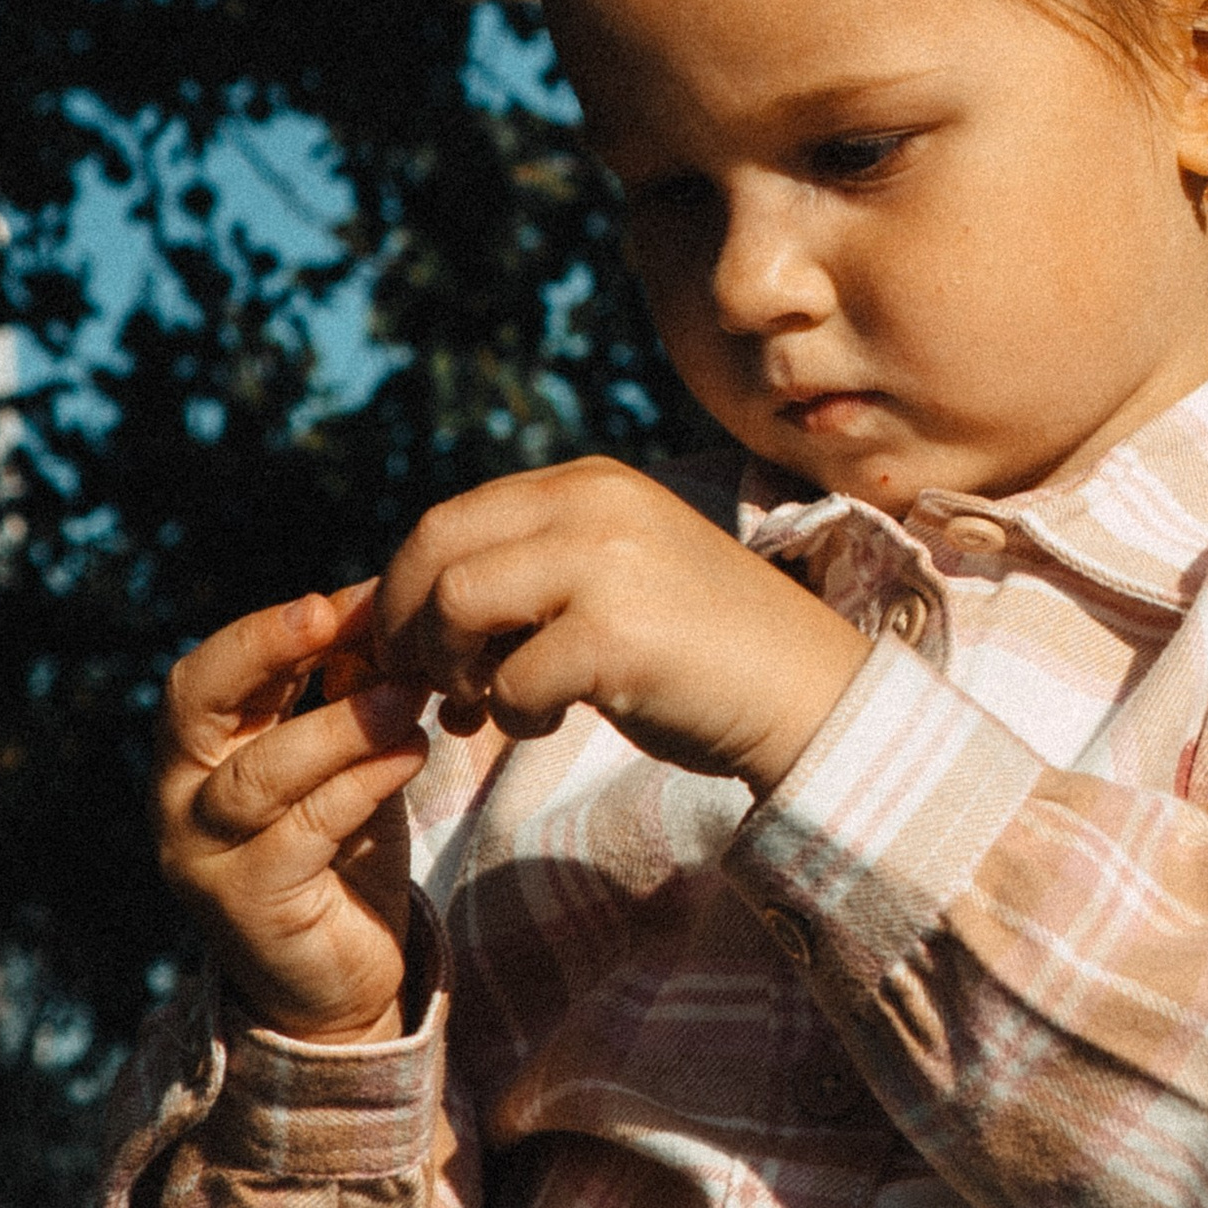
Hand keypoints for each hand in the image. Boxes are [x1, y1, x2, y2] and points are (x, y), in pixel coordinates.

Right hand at [155, 582, 429, 1044]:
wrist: (337, 984)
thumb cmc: (337, 852)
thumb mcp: (340, 760)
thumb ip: (345, 694)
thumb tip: (383, 606)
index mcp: (194, 755)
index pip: (207, 673)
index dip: (271, 629)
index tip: (350, 597)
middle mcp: (179, 800)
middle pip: (196, 704)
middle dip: (265, 650)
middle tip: (337, 616)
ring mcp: (205, 856)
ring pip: (260, 772)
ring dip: (340, 724)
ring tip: (411, 691)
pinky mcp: (250, 904)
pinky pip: (306, 829)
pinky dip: (363, 783)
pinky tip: (414, 751)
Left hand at [366, 457, 868, 794]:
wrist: (807, 693)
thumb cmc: (699, 648)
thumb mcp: (612, 572)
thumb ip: (530, 568)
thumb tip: (410, 613)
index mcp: (589, 485)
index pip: (448, 520)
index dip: (399, 590)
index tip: (400, 651)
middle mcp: (594, 507)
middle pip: (435, 550)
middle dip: (405, 626)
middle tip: (418, 684)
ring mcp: (607, 565)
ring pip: (456, 604)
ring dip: (453, 668)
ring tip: (485, 704)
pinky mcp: (617, 636)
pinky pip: (509, 680)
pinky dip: (512, 714)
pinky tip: (549, 722)